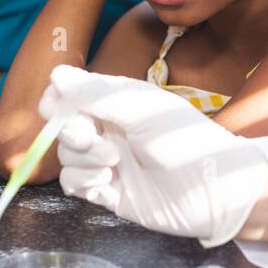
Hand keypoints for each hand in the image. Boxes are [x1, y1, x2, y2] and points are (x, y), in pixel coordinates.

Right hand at [42, 66, 267, 245]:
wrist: (214, 192)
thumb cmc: (186, 141)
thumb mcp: (142, 110)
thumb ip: (97, 94)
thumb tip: (56, 74)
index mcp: (118, 103)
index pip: (72, 94)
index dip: (57, 100)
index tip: (53, 107)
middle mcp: (110, 129)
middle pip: (64, 126)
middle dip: (70, 131)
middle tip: (90, 137)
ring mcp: (108, 161)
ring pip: (67, 155)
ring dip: (82, 159)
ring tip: (113, 163)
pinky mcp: (107, 191)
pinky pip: (73, 183)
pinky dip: (81, 181)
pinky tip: (106, 182)